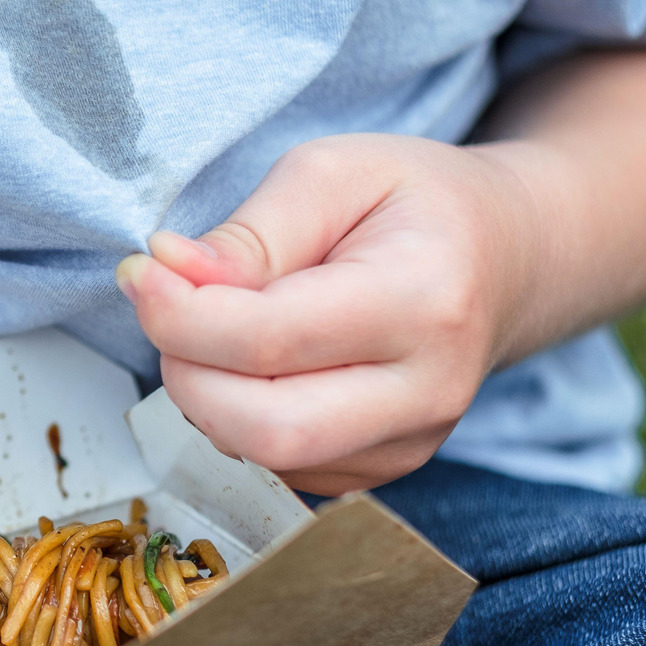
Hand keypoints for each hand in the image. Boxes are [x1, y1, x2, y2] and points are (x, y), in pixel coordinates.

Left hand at [115, 133, 541, 493]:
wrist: (505, 259)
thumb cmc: (414, 203)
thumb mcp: (333, 173)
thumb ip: (249, 233)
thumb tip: (166, 273)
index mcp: (424, 301)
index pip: (269, 340)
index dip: (179, 313)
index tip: (140, 271)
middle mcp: (428, 391)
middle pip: (264, 427)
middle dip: (185, 370)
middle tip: (169, 308)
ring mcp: (411, 445)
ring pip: (263, 457)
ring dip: (207, 395)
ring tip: (218, 325)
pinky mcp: (382, 472)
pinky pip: (275, 467)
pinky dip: (236, 418)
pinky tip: (252, 364)